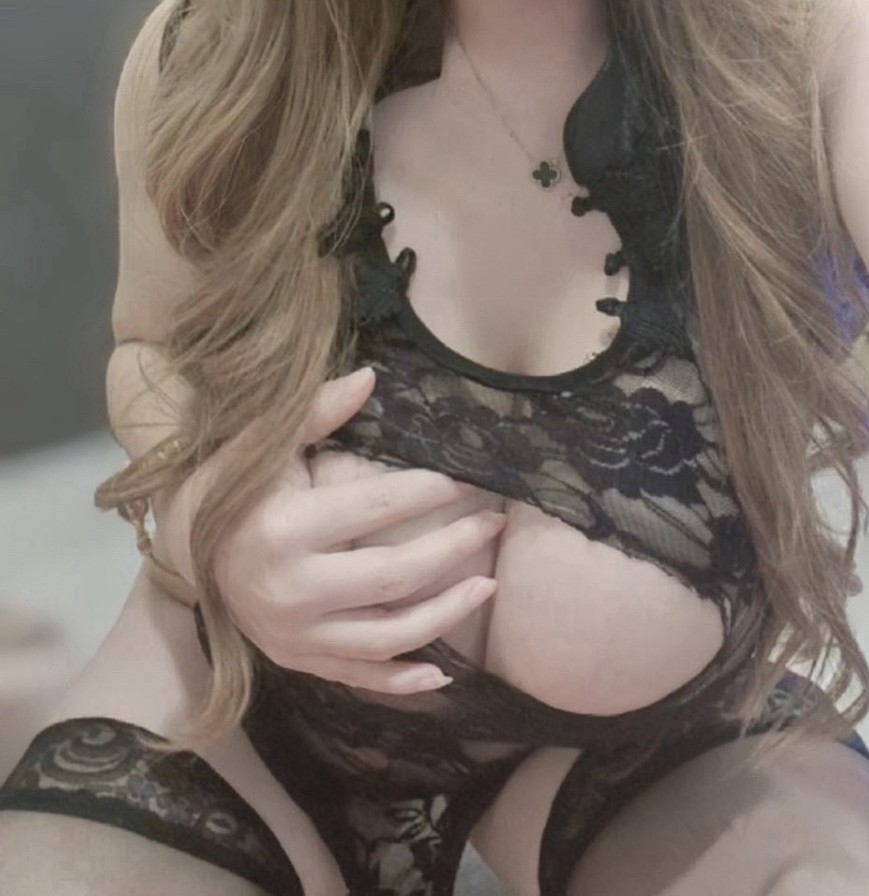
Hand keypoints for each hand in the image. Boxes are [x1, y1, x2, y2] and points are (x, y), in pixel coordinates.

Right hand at [154, 367, 503, 694]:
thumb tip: (371, 377)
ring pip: (389, 636)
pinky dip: (403, 681)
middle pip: (395, 575)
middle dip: (454, 547)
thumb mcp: (263, 445)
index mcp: (286, 529)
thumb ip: (317, 412)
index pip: (377, 509)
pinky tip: (443, 673)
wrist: (184, 550)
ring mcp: (296, 635)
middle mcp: (292, 589)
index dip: (429, 492)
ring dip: (446, 613)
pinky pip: (360, 677)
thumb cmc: (231, 487)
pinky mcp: (299, 661)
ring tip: (487, 585)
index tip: (467, 478)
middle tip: (495, 523)